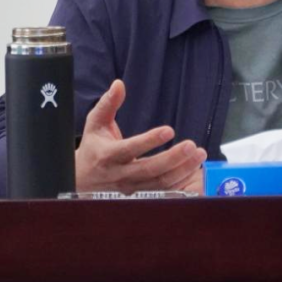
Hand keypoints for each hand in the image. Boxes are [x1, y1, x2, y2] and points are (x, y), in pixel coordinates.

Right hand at [75, 79, 206, 194]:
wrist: (82, 180)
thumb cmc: (93, 147)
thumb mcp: (95, 123)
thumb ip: (108, 103)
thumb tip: (118, 84)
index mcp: (108, 155)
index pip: (130, 149)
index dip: (150, 141)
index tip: (169, 130)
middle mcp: (119, 175)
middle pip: (149, 170)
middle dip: (173, 158)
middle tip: (192, 146)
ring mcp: (129, 188)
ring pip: (158, 183)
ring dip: (181, 171)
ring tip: (199, 155)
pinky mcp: (138, 197)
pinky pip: (162, 192)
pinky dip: (179, 183)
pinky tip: (193, 170)